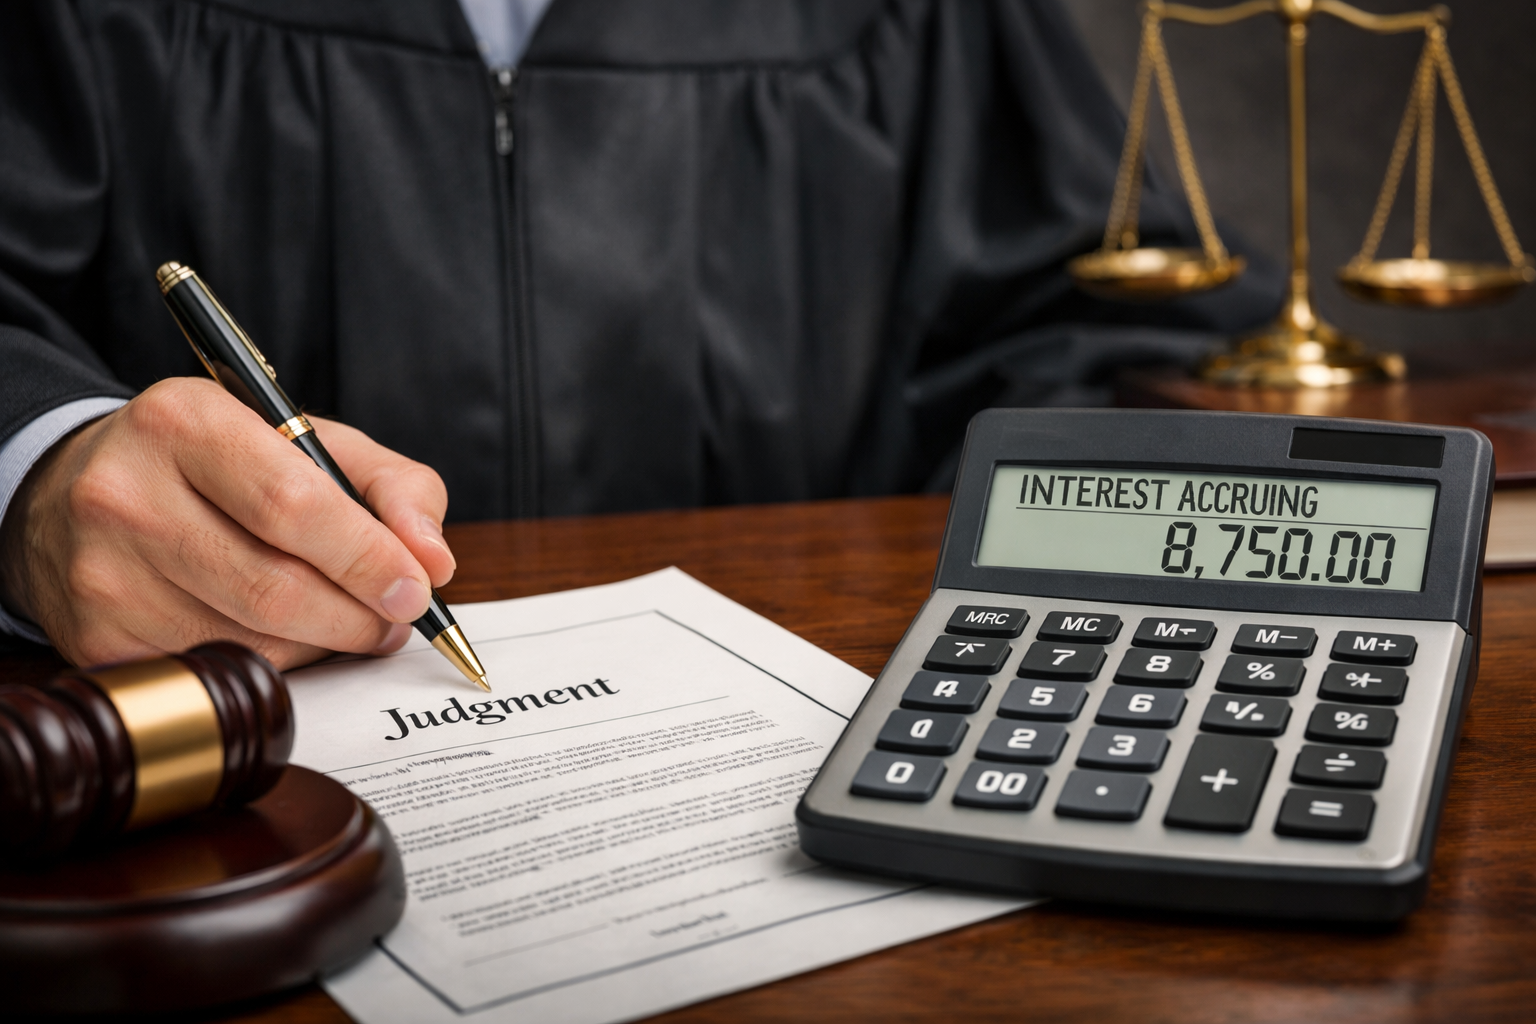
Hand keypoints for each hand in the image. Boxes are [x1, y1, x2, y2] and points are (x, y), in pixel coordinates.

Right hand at [0, 377, 456, 669]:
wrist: (82, 492)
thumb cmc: (221, 465)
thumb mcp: (311, 442)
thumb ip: (394, 487)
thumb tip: (434, 562)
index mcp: (185, 422)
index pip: (293, 505)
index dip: (367, 557)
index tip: (418, 589)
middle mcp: (126, 494)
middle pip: (274, 587)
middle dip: (357, 615)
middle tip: (396, 619)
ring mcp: (103, 573)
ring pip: (250, 640)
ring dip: (321, 643)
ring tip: (343, 619)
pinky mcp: (95, 638)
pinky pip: (216, 671)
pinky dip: (272, 663)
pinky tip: (282, 634)